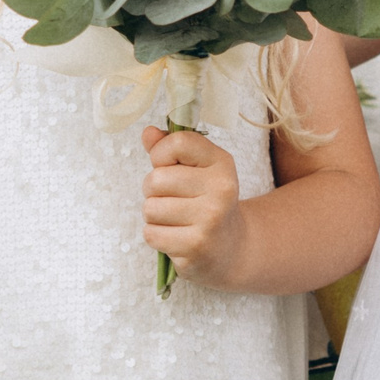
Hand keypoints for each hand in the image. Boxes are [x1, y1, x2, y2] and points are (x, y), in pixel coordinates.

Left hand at [139, 127, 245, 283]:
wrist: (232, 247)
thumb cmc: (207, 201)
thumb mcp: (197, 169)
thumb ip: (170, 147)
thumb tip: (147, 133)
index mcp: (222, 163)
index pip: (178, 143)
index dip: (160, 153)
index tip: (168, 165)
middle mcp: (221, 189)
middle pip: (156, 179)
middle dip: (153, 191)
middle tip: (173, 199)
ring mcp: (210, 220)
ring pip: (150, 208)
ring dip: (154, 216)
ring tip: (175, 219)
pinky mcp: (196, 247)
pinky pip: (151, 234)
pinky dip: (156, 236)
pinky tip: (176, 236)